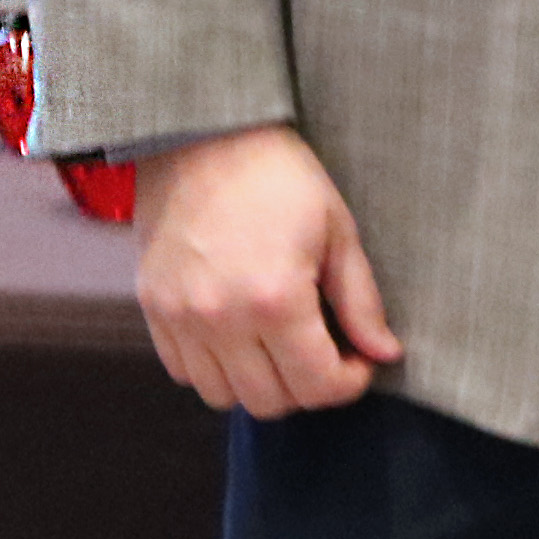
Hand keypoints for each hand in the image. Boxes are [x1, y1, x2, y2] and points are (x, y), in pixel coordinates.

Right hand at [133, 123, 404, 415]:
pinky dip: (215, 369)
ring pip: (223, 396)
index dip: (349, 383)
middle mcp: (222, 319)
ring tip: (281, 346)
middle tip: (325, 352)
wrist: (205, 136)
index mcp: (275, 299)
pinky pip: (184, 372)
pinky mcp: (152, 309)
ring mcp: (180, 318)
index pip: (316, 386)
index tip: (359, 361)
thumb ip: (361, 301)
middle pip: (269, 402)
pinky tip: (239, 335)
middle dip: (308, 387)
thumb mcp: (337, 230)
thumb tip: (386, 352)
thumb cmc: (280, 177)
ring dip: (259, 383)